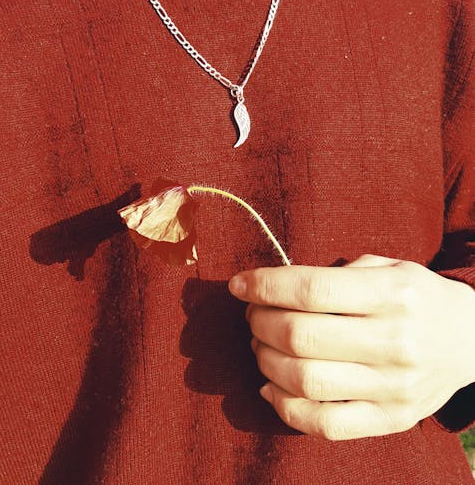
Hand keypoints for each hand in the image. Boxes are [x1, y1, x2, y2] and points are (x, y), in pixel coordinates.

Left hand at [228, 254, 474, 439]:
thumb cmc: (415, 296)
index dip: (265, 286)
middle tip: (252, 314)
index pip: (312, 290)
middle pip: (301, 336)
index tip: (239, 284)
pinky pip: (324, 424)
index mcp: (393, 294)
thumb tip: (273, 287)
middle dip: (260, 322)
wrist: (469, 340)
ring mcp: (394, 387)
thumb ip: (337, 275)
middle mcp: (395, 342)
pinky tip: (270, 385)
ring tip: (260, 344)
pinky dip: (284, 407)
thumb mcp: (387, 266)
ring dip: (265, 360)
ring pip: (305, 381)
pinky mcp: (391, 420)